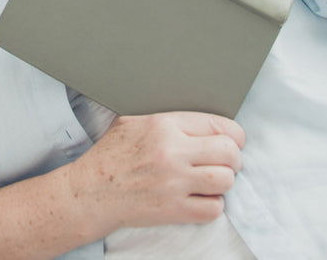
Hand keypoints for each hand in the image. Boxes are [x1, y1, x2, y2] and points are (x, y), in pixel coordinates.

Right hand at [68, 112, 243, 231]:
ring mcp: (174, 183)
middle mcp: (173, 152)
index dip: (233, 134)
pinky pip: (213, 209)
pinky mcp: (174, 210)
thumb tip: (196, 116)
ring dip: (224, 182)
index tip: (233, 141)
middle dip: (234, 158)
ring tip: (214, 180)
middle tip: (227, 162)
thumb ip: (166, 116)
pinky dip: (213, 205)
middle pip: (229, 152)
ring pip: (225, 180)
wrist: (92, 191)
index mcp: (164, 124)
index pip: (219, 124)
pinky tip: (202, 198)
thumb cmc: (112, 154)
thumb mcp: (133, 120)